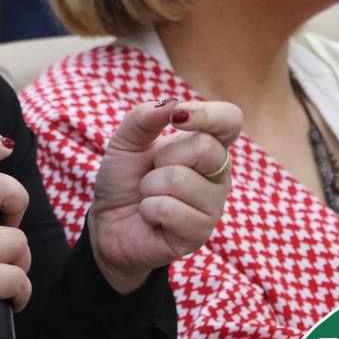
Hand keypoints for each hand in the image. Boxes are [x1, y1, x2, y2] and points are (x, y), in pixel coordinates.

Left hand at [88, 100, 239, 294]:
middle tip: (152, 171)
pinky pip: (169, 209)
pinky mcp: (199, 234)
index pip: (230, 120)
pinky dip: (148, 209)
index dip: (209, 115)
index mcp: (207, 146)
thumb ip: (144, 117)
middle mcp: (218, 175)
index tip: (177, 117)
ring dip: (150, 186)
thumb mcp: (126, 141)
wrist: (107, 221)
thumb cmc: (124, 179)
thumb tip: (171, 104)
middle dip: (164, 157)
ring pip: (180, 180)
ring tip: (149, 196)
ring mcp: (212, 206)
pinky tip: (151, 217)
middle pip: (206, 148)